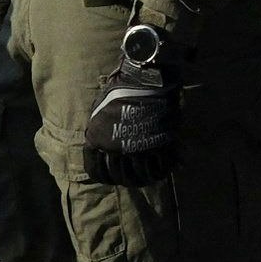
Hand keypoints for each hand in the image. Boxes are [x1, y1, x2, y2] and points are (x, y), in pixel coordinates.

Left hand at [82, 44, 182, 185]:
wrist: (144, 81)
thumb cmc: (119, 91)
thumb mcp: (99, 112)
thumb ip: (98, 131)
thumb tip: (99, 144)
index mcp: (97, 141)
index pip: (95, 170)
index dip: (103, 177)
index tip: (110, 178)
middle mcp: (115, 149)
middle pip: (119, 176)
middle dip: (125, 180)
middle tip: (131, 180)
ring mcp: (137, 148)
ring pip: (140, 175)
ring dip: (144, 179)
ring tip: (149, 180)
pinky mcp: (158, 144)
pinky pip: (160, 165)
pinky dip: (163, 171)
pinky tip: (165, 172)